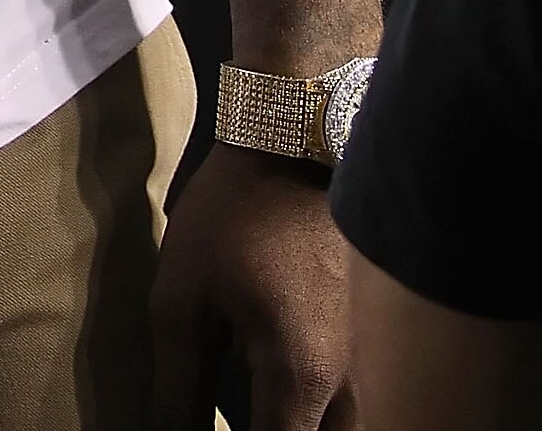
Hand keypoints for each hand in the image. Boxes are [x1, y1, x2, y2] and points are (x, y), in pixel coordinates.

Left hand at [151, 144, 355, 430]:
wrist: (295, 139)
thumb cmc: (235, 214)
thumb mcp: (184, 297)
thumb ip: (178, 386)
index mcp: (301, 380)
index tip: (207, 427)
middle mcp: (347, 383)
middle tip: (231, 412)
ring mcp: (363, 358)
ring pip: (343, 426)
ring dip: (294, 420)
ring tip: (254, 402)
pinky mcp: (361, 333)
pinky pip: (344, 397)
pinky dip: (309, 406)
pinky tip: (270, 384)